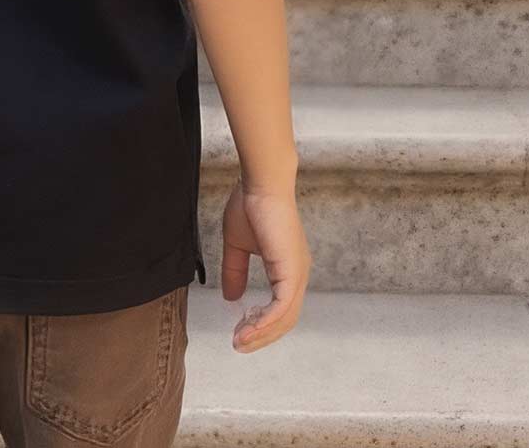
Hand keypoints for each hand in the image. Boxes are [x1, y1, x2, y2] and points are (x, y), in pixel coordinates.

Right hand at [221, 180, 309, 351]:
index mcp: (288, 268)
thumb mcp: (237, 245)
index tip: (239, 331)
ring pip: (284, 319)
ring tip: (239, 340)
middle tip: (238, 343)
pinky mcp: (291, 271)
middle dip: (260, 336)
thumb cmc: (250, 205)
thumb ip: (236, 271)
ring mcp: (297, 274)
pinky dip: (264, 323)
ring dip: (260, 334)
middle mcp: (297, 275)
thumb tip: (231, 298)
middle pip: (284, 321)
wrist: (261, 184)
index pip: (280, 309)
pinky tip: (247, 328)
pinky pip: (281, 308)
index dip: (261, 324)